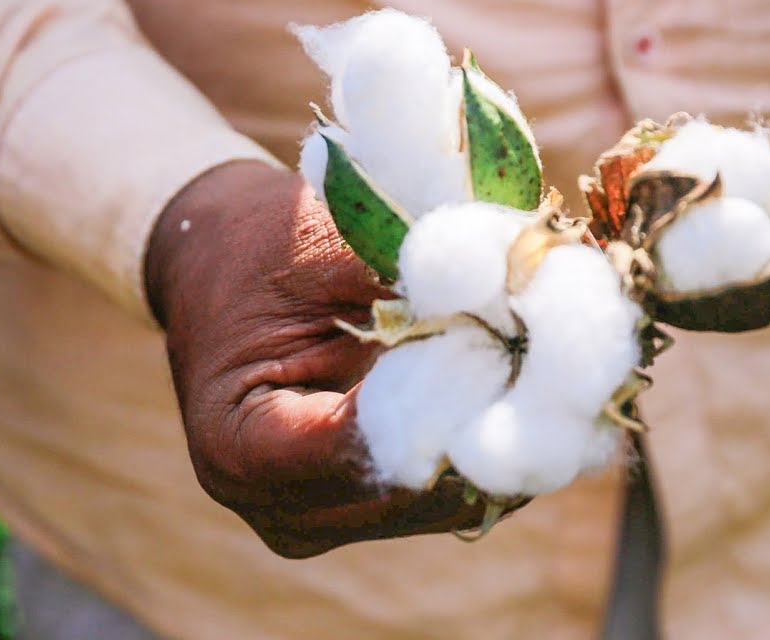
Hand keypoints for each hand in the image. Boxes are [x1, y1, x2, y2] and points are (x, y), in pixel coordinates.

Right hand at [145, 161, 503, 557]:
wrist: (223, 271)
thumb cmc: (259, 250)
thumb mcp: (318, 247)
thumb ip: (405, 274)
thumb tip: (511, 282)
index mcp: (240, 447)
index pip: (362, 450)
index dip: (441, 397)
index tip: (503, 336)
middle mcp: (280, 509)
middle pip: (415, 490)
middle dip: (485, 416)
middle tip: (545, 344)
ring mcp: (327, 522)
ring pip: (451, 500)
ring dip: (499, 431)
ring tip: (529, 352)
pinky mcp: (370, 514)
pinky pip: (455, 493)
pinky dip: (490, 439)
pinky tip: (514, 379)